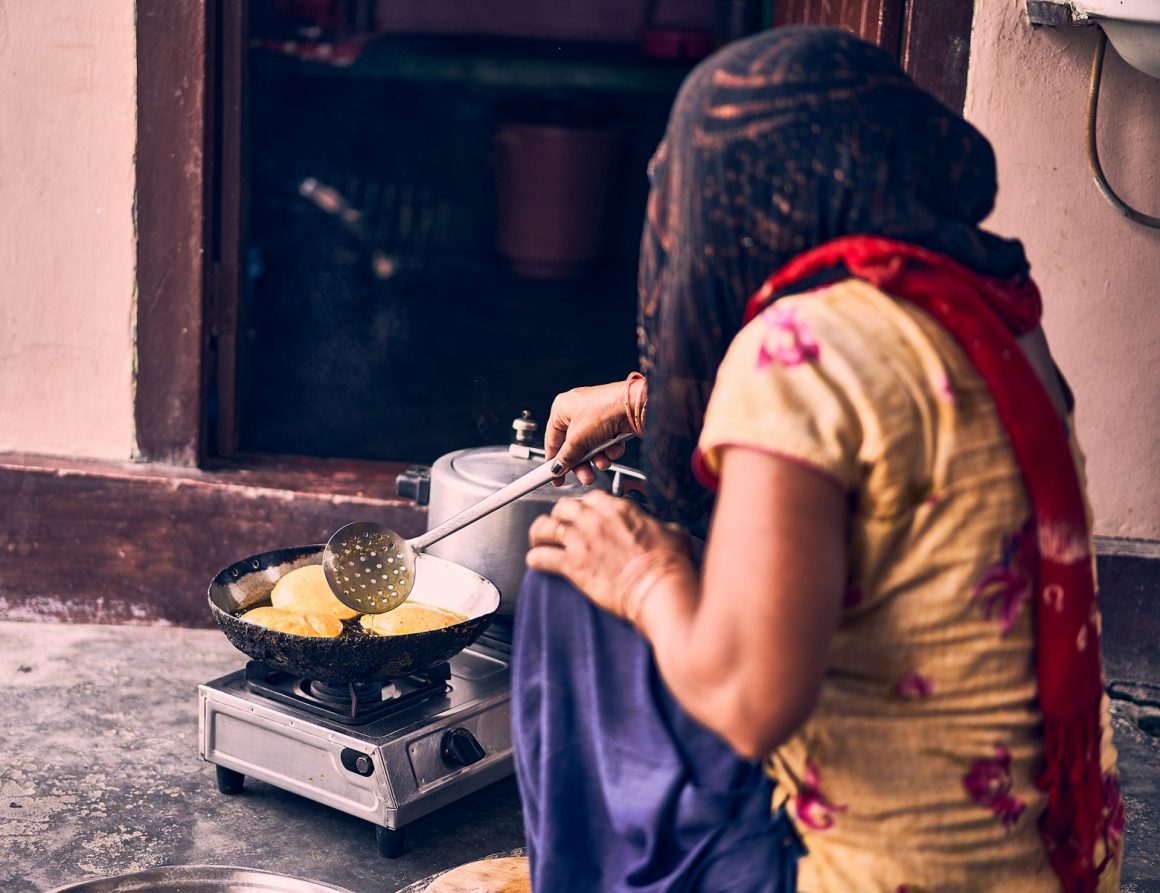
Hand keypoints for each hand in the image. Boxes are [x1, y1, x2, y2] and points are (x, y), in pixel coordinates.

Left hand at [526, 491, 691, 619]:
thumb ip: (658, 525)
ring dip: (540, 534)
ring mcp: (581, 541)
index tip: (584, 516)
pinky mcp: (572, 565)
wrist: (659, 590)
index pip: (591, 498)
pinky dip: (535, 560)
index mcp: (619, 509)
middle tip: (560, 527)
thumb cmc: (669, 565)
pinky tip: (536, 562)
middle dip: (559, 516)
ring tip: (539, 541)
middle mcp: (595, 520)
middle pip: (563, 507)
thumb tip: (661, 528)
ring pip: (545, 527)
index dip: (585, 507)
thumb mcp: (673, 533)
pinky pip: (540, 557)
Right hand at [545, 381, 635, 484]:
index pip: (552, 439)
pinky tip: (613, 450)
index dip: (553, 460)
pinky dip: (609, 450)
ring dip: (597, 459)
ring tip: (602, 464)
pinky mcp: (611, 424)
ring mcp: (595, 418)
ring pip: (591, 448)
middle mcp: (577, 412)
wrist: (634, 405)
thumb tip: (557, 468)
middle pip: (573, 447)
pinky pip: (605, 444)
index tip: (553, 476)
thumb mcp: (578, 438)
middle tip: (585, 477)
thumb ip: (566, 456)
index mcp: (562, 409)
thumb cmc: (604, 409)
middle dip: (581, 464)